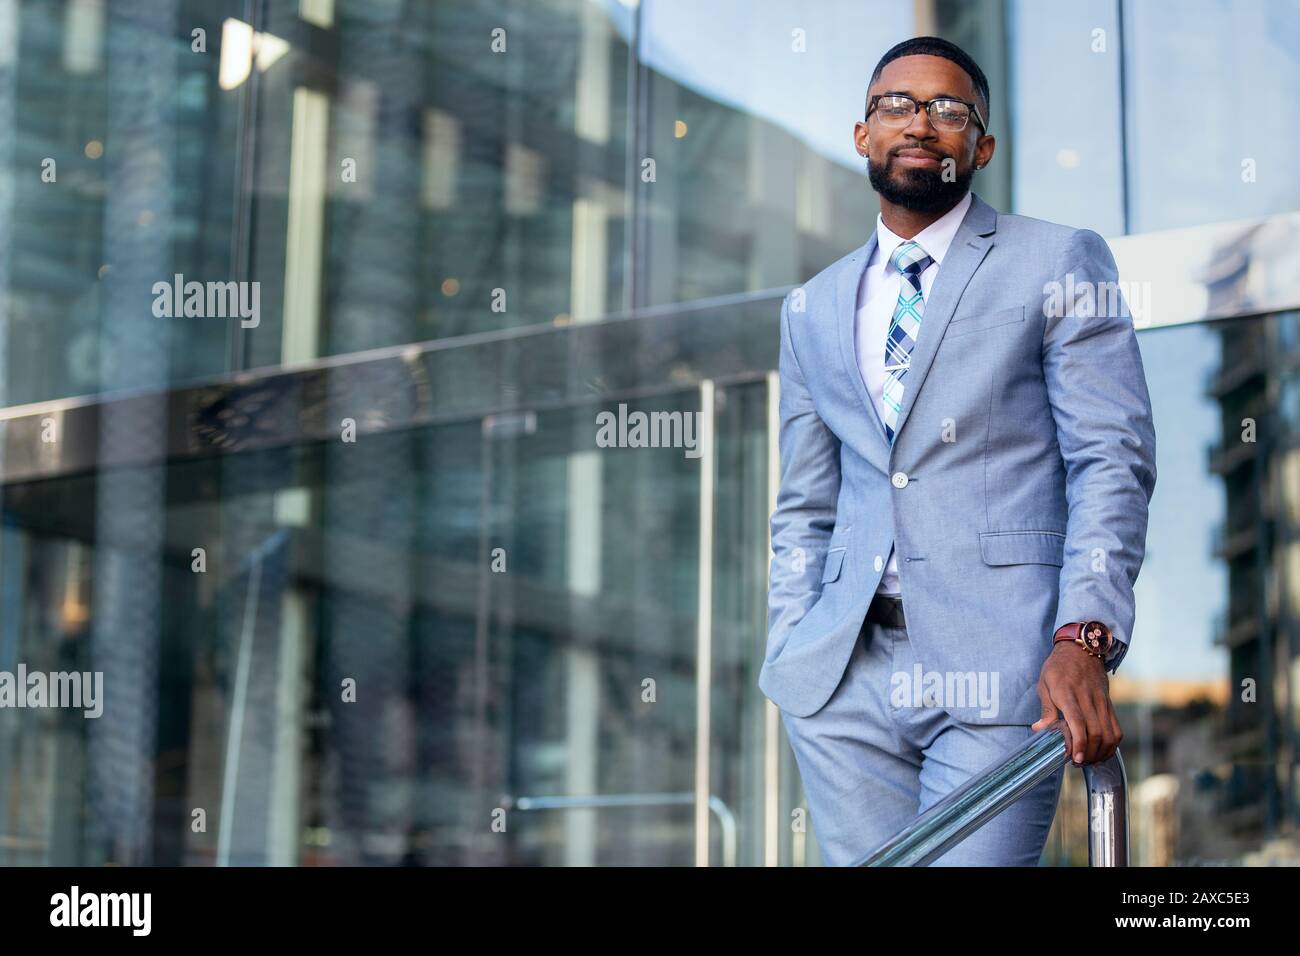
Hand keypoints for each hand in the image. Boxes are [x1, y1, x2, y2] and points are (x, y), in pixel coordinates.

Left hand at [1030, 641, 1121, 764]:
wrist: (1082, 649)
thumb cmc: (1058, 667)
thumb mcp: (1044, 684)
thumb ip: (1046, 709)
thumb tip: (1040, 730)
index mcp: (1067, 694)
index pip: (1077, 723)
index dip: (1078, 743)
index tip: (1074, 757)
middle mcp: (1087, 699)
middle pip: (1095, 732)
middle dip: (1088, 753)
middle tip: (1077, 762)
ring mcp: (1102, 702)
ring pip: (1109, 733)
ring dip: (1100, 751)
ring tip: (1088, 759)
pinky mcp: (1110, 705)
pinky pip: (1117, 728)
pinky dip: (1111, 744)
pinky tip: (1101, 751)